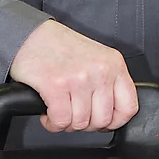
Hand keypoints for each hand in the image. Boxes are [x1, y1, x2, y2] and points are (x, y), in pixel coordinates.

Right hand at [8, 19, 138, 131]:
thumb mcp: (97, 58)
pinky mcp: (56, 86)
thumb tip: (112, 114)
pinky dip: (52, 123)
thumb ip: (109, 82)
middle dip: (86, 124)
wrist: (30, 35)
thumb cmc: (61, 47)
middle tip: (75, 115)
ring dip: (67, 123)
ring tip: (60, 111)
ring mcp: (79, 78)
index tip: (103, 122)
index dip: (115, 122)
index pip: (128, 107)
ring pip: (80, 123)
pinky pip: (60, 121)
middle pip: (102, 120)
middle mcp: (100, 71)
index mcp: (114, 64)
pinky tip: (48, 113)